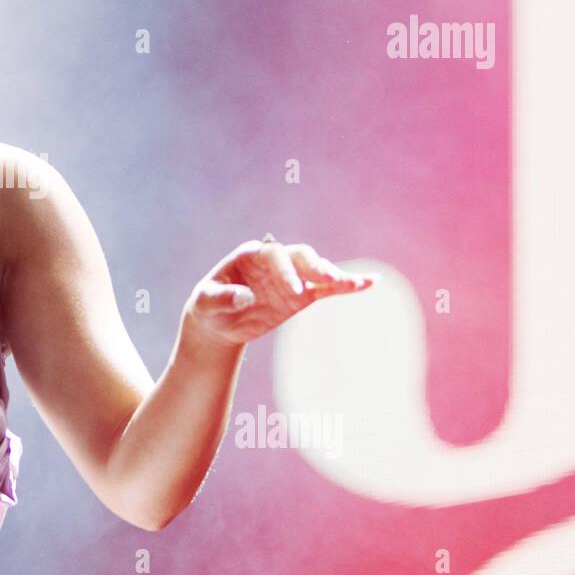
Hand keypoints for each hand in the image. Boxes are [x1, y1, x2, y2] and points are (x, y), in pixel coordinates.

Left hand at [182, 239, 378, 348]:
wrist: (218, 320)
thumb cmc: (208, 305)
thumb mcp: (206, 302)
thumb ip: (222, 298)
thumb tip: (245, 297)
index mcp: (251, 255)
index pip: (274, 255)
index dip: (285, 270)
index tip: (292, 292)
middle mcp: (275, 261)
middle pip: (301, 256)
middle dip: (315, 267)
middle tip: (328, 281)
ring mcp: (290, 277)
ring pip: (316, 269)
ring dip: (335, 276)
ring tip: (357, 283)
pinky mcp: (301, 294)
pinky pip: (326, 288)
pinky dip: (345, 286)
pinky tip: (368, 283)